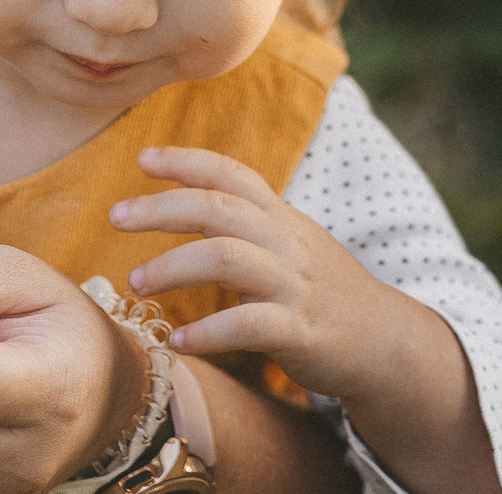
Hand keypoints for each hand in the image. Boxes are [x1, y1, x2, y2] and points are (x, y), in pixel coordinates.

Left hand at [112, 145, 497, 493]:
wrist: (385, 343)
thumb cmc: (321, 293)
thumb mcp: (288, 245)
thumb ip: (244, 226)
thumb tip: (184, 206)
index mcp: (280, 217)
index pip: (231, 175)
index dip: (187, 161)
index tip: (142, 159)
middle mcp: (286, 242)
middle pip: (218, 209)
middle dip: (161, 208)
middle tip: (115, 217)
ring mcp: (294, 285)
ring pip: (227, 259)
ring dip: (173, 267)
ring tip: (135, 284)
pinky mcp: (301, 331)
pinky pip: (248, 324)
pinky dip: (208, 331)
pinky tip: (177, 342)